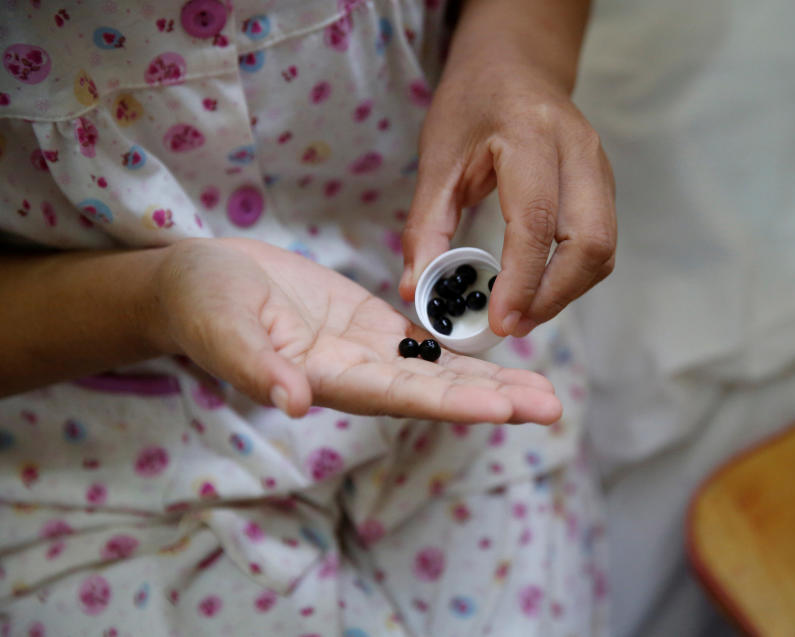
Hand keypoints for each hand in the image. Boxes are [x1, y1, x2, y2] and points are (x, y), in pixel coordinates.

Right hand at [153, 238, 561, 423]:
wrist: (197, 280)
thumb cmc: (200, 303)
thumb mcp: (220, 328)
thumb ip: (255, 366)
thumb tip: (293, 401)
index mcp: (326, 379)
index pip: (399, 396)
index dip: (451, 402)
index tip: (502, 409)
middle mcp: (356, 374)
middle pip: (434, 392)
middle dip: (492, 400)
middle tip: (551, 408)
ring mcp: (366, 351)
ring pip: (438, 370)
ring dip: (491, 379)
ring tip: (543, 390)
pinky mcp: (369, 325)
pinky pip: (425, 339)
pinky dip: (464, 347)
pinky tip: (503, 349)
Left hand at [398, 52, 616, 337]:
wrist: (515, 64)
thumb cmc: (472, 103)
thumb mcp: (437, 158)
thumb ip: (426, 225)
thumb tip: (415, 289)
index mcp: (531, 135)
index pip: (537, 221)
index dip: (522, 279)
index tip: (501, 321)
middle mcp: (578, 150)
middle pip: (590, 241)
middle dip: (554, 296)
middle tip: (513, 325)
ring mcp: (600, 168)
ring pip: (602, 248)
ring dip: (566, 291)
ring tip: (522, 314)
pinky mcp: (605, 186)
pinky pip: (600, 242)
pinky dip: (573, 275)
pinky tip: (538, 289)